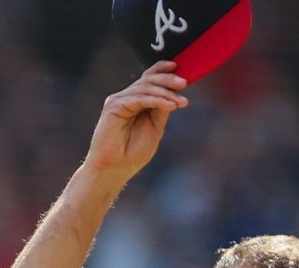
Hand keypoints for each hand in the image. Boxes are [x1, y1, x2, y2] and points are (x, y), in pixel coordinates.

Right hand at [83, 62, 188, 185]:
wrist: (115, 168)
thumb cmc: (132, 153)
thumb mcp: (154, 127)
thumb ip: (161, 109)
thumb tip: (174, 92)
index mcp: (135, 101)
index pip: (148, 79)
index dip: (162, 69)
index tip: (179, 66)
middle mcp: (126, 98)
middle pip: (148, 80)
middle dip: (167, 79)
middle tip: (184, 83)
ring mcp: (118, 101)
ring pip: (145, 87)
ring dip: (166, 92)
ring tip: (181, 101)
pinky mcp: (114, 106)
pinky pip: (140, 98)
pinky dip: (157, 100)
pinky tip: (171, 105)